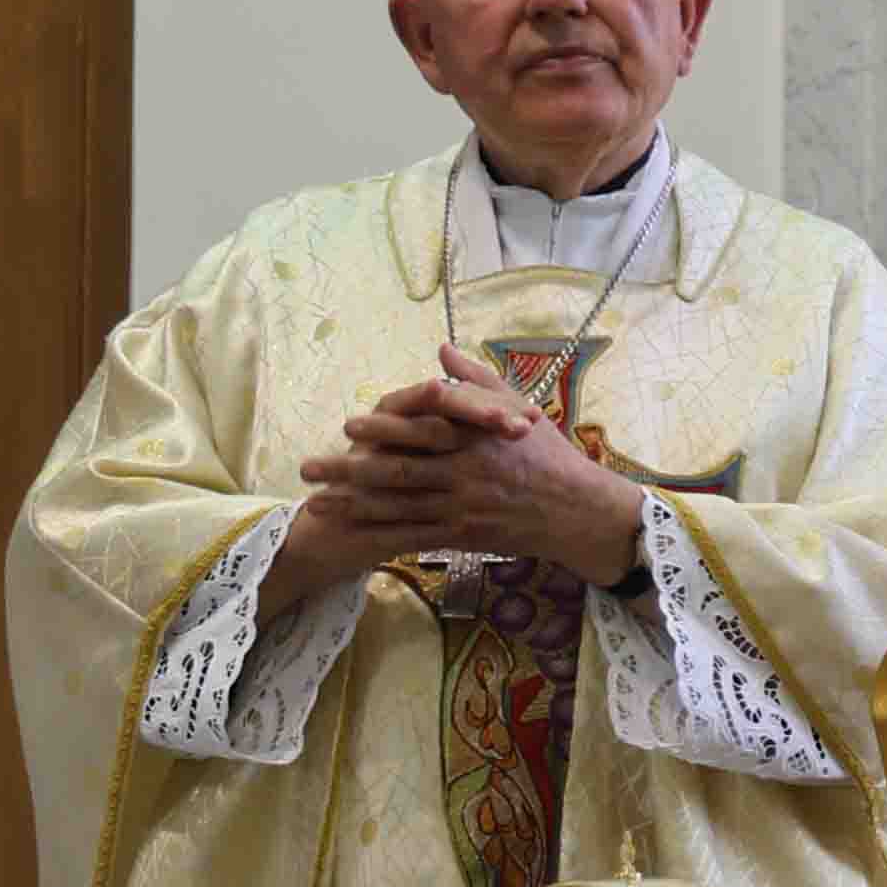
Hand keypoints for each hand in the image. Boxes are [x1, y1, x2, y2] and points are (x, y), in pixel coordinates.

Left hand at [295, 347, 648, 586]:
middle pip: (396, 473)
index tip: (348, 426)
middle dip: (348, 471)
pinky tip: (351, 532)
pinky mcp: (463, 536)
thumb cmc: (549, 455)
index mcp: (475, 439)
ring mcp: (461, 508)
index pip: (420, 432)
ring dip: (351, 506)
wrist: (578, 511)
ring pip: (397, 509)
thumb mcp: (519, 408)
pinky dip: (380, 535)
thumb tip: (442, 350)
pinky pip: (414, 536)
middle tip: (308, 467)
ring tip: (313, 502)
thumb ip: (477, 380)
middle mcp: (464, 474)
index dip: (381, 431)